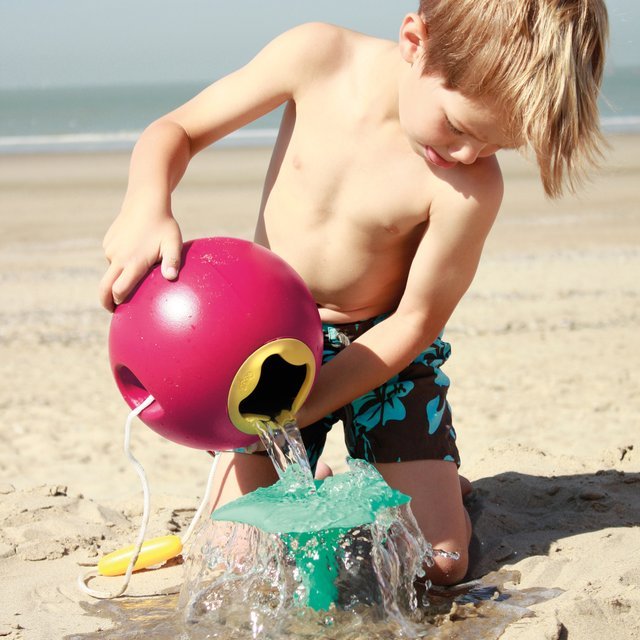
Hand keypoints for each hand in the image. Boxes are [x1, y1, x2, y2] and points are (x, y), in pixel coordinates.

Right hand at [99, 197, 182, 311]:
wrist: (145, 201)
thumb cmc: (163, 225)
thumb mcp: (173, 243)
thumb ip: (173, 262)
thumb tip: (172, 278)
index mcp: (133, 262)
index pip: (119, 291)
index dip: (119, 302)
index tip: (122, 309)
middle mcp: (118, 258)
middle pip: (104, 287)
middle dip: (105, 301)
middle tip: (112, 310)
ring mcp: (111, 250)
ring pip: (111, 270)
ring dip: (118, 276)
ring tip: (136, 272)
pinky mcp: (108, 242)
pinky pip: (112, 257)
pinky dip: (120, 261)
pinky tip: (134, 252)